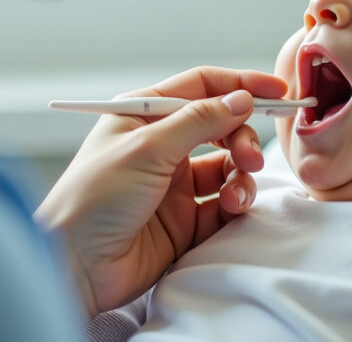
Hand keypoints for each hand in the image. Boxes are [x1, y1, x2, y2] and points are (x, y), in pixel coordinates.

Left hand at [34, 66, 286, 316]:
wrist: (74, 266)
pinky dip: (235, 203)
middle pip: (221, 127)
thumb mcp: (147, 148)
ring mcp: (173, 184)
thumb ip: (199, 121)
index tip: (277, 91)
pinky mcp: (184, 221)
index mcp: (143, 115)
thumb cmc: (93, 198)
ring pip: (227, 167)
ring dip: (241, 176)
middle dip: (242, 139)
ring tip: (235, 194)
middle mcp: (161, 146)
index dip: (240, 86)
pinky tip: (230, 209)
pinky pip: (224, 204)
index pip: (201, 87)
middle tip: (250, 158)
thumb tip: (241, 98)